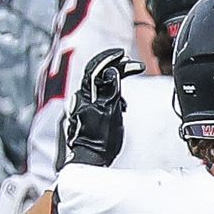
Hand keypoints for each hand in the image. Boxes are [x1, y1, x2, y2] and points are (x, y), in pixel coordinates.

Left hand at [63, 50, 126, 167]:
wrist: (90, 157)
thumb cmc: (100, 140)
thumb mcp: (110, 112)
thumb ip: (111, 90)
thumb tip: (112, 72)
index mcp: (87, 94)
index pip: (96, 68)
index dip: (110, 59)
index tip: (124, 56)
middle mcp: (82, 97)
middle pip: (96, 73)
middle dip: (114, 67)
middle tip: (131, 65)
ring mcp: (83, 104)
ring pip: (98, 84)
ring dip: (114, 79)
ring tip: (127, 83)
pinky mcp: (87, 111)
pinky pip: (98, 94)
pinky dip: (110, 91)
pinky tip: (118, 99)